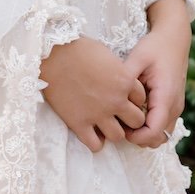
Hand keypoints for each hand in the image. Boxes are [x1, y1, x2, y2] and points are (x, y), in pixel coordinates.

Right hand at [39, 36, 146, 152]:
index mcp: (125, 81)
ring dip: (114, 131)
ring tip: (105, 124)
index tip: (124, 96)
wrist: (53, 54)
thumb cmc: (79, 48)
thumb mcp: (107, 55)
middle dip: (129, 118)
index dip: (133, 98)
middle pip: (137, 121)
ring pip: (118, 136)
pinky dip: (96, 142)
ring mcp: (98, 114)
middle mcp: (116, 100)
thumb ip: (119, 72)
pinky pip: (95, 145)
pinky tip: (91, 132)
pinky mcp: (79, 123)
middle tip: (119, 114)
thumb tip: (121, 81)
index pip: (141, 99)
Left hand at [124, 0, 190, 148]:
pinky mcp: (172, 106)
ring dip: (144, 133)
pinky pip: (162, 125)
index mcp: (166, 96)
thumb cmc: (156, 46)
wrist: (174, 38)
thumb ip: (126, 77)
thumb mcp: (138, 57)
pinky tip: (134, 112)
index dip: (136, 136)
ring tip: (125, 118)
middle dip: (138, 137)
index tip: (119, 126)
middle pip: (157, 138)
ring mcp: (176, 108)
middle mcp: (174, 107)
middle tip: (119, 122)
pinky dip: (150, 126)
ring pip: (161, 135)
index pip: (153, 131)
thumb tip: (108, 92)